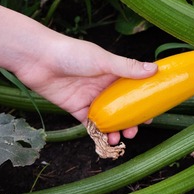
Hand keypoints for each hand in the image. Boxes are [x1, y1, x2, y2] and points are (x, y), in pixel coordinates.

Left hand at [12, 35, 157, 145]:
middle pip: (122, 107)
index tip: (152, 114)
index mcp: (113, 73)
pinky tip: (104, 139)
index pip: (133, 88)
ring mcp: (90, 98)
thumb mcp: (104, 60)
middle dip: (130, 121)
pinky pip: (90, 124)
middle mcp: (103, 86)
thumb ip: (128, 68)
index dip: (143, 101)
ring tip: (118, 138)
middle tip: (135, 131)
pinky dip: (98, 133)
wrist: (39, 59)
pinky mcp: (76, 108)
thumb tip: (154, 69)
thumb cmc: (73, 53)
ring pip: (107, 118)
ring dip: (115, 130)